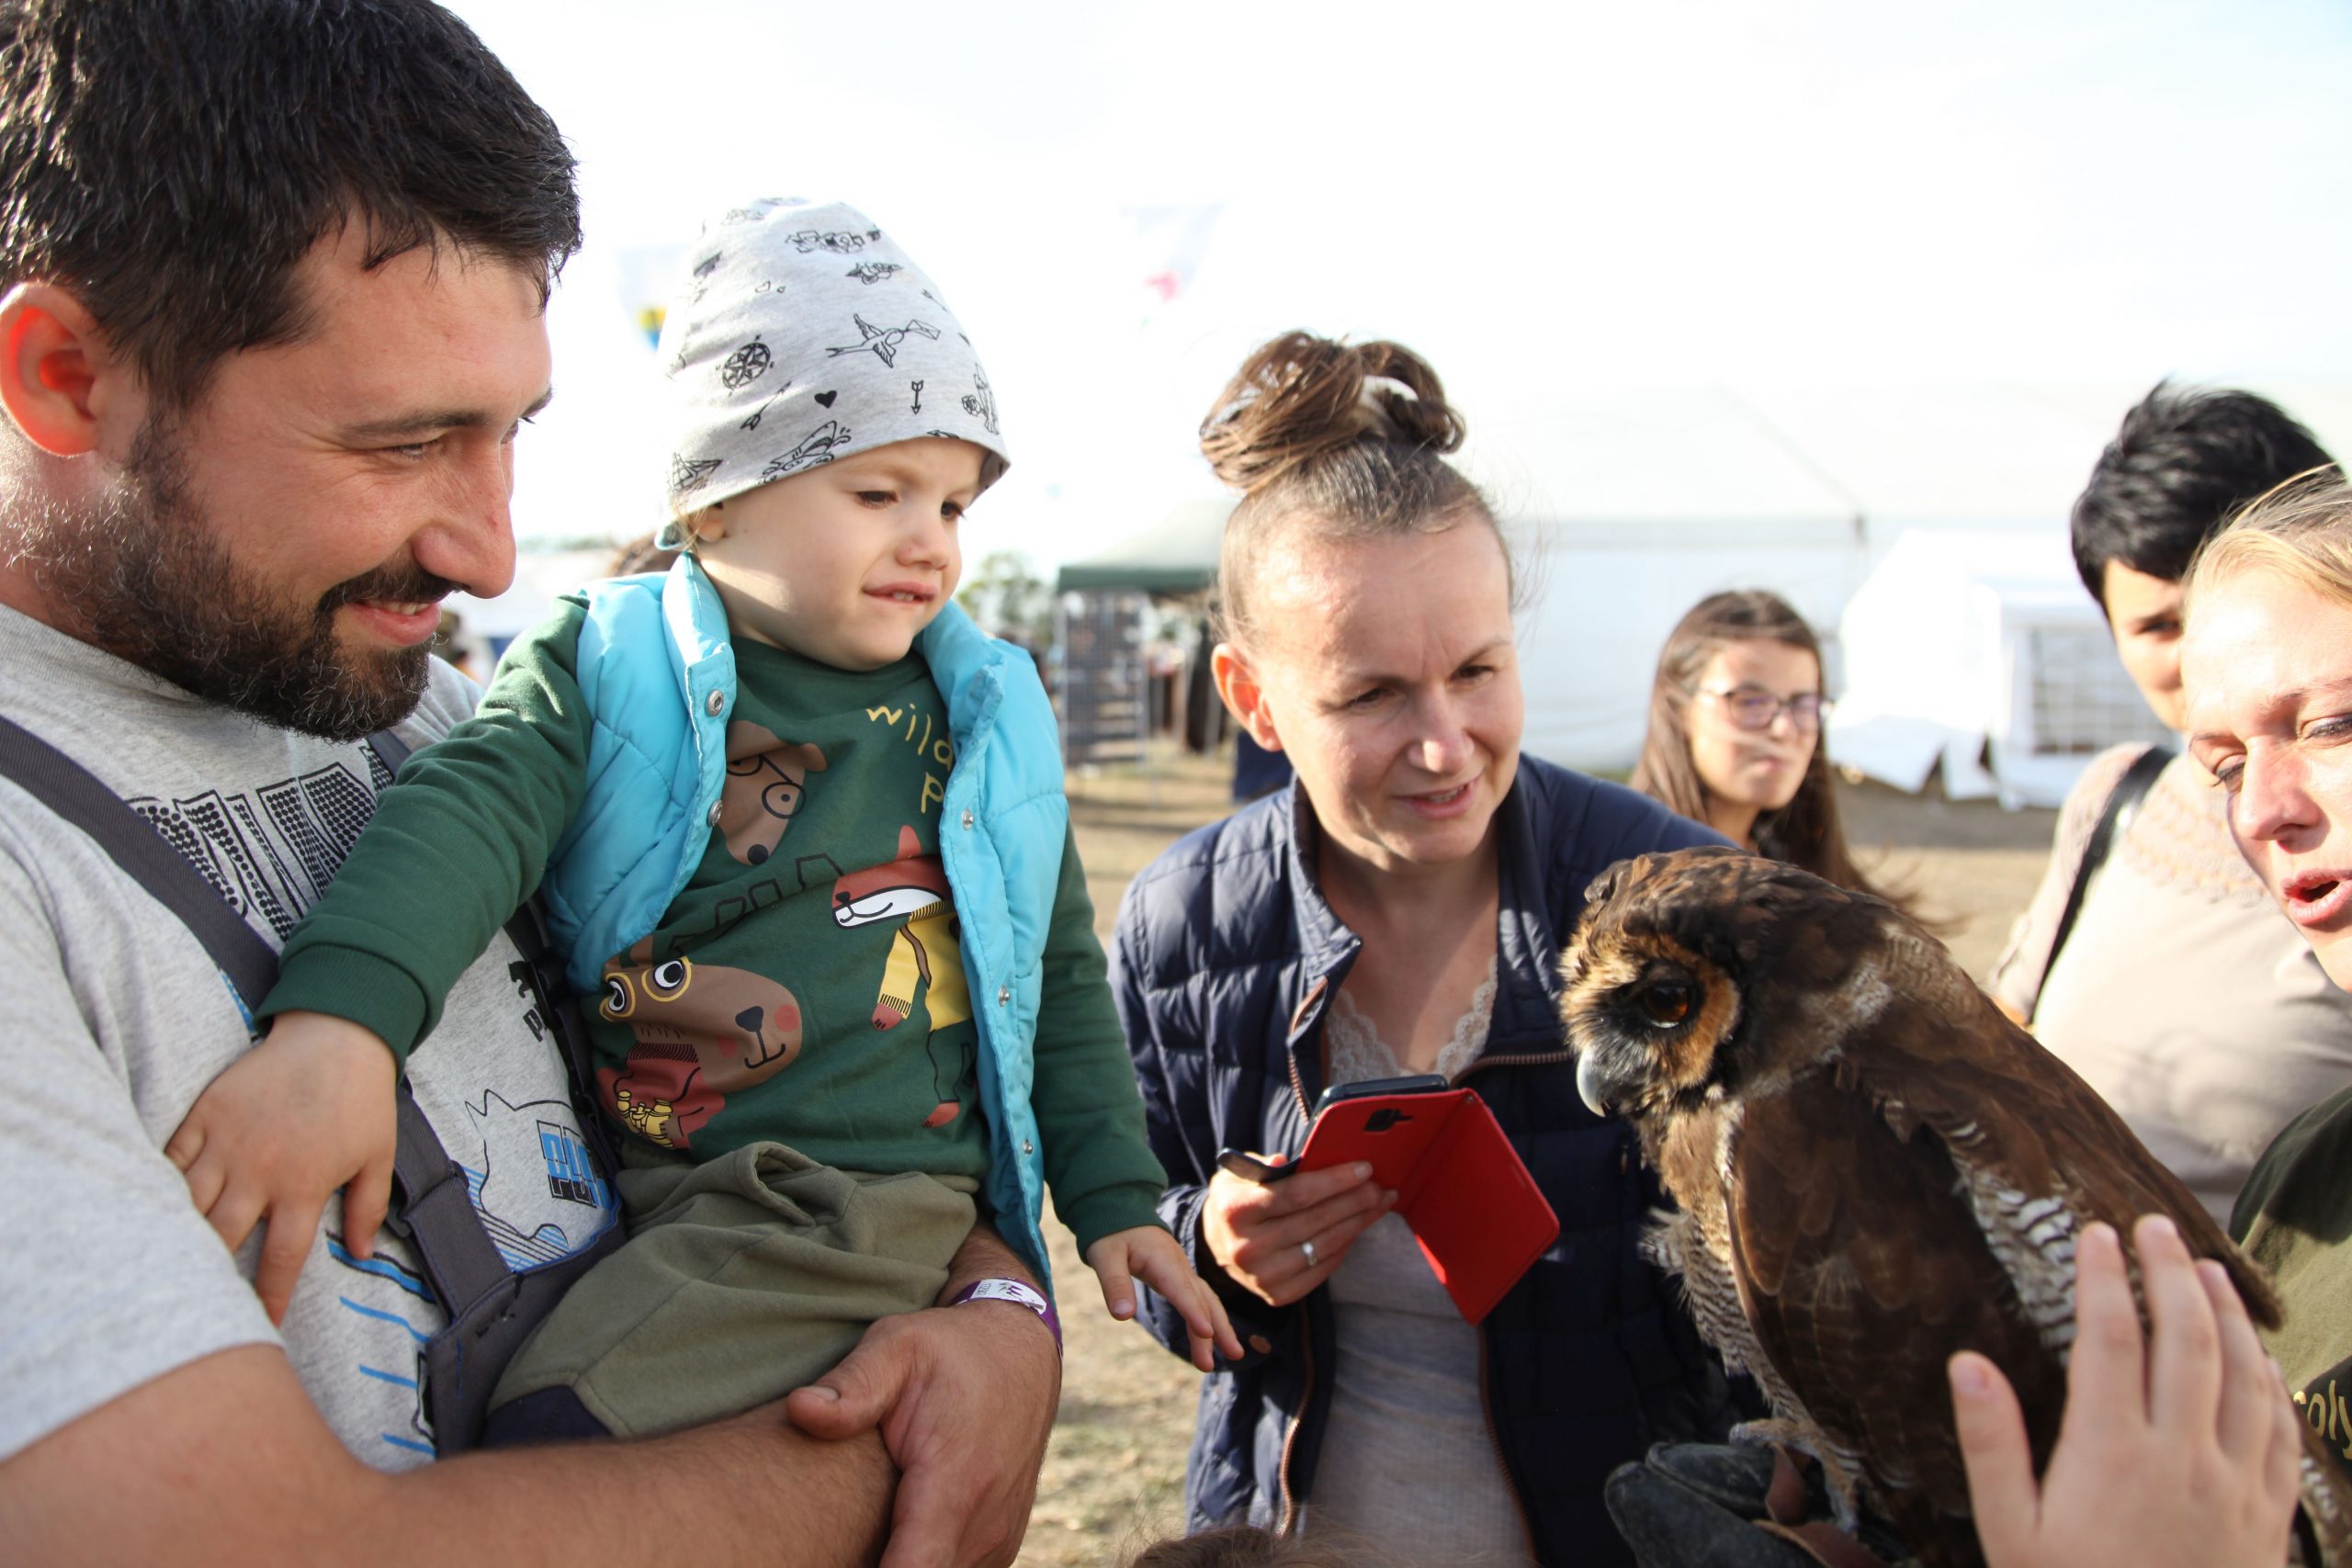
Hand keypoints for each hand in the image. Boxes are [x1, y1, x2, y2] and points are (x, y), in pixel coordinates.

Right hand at [164, 1010, 398, 1324]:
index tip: (260, 1327)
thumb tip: (362, 1254)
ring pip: (188, 1202)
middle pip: (221, 1237)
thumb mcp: (378, 1156)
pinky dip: (160, 1183)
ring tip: (164, 1265)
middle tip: (196, 1302)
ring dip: (176, 1234)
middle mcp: (259, 1170)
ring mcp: (227, 1142)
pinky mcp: (206, 1114)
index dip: (268, 1298)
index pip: (280, 1258)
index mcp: (303, 1186)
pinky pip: (172, 1157)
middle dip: (208, 1275)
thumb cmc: (361, 1099)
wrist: (337, 1034)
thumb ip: (366, 1207)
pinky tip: (152, 1207)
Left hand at [784, 1292, 1060, 1567]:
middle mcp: (985, 1522)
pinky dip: (920, 1560)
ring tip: (859, 1529)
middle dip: (866, 1564)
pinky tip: (891, 1533)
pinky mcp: (998, 1548)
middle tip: (827, 1540)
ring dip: (896, 1561)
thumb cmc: (947, 1352)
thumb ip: (851, 1387)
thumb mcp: (895, 1349)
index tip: (830, 1561)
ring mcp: (998, 1541)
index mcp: (957, 1480)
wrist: (1019, 1354)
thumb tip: (800, 1409)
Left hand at [1086, 1224, 1244, 1370]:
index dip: (1193, 1311)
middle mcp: (1179, 1267)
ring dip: (1219, 1328)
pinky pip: (1199, 1301)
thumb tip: (1123, 1316)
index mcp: (1162, 1261)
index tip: (1206, 1333)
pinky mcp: (1180, 1279)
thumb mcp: (1104, 1257)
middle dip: (1217, 1329)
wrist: (1123, 1213)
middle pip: (1202, 1300)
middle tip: (1231, 1356)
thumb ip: (1114, 1284)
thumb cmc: (1111, 1234)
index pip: (1180, 1290)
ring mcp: (1182, 1273)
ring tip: (1234, 1355)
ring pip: (1206, 1302)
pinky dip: (1209, 1319)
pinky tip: (1212, 1339)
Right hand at [1200, 1157, 1395, 1306]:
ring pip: (1324, 1246)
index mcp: (1235, 1210)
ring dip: (1357, 1222)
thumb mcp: (1238, 1175)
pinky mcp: (1278, 1295)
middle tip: (1378, 1186)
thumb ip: (1265, 1165)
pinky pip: (1323, 1268)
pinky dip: (1345, 1246)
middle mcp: (1246, 1247)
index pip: (1295, 1194)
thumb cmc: (1237, 1201)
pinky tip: (1357, 1227)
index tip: (1363, 1168)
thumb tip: (1291, 1161)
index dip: (1334, 1181)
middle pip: (1315, 1220)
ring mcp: (1263, 1276)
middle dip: (1354, 1200)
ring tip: (1378, 1203)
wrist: (1216, 1246)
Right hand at [1951, 1214, 2300, 1567]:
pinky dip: (2272, 1384)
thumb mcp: (2011, 1532)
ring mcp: (2234, 1485)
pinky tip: (2260, 1359)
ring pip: (2242, 1375)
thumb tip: (1968, 1362)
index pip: (2111, 1338)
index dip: (2105, 1277)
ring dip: (2226, 1314)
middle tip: (2155, 1227)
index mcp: (2112, 1452)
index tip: (2097, 1234)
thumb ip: (1992, 1444)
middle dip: (2170, 1273)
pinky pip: (2281, 1433)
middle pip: (2185, 1339)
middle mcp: (2182, 1456)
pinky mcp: (2267, 1517)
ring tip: (2208, 1269)